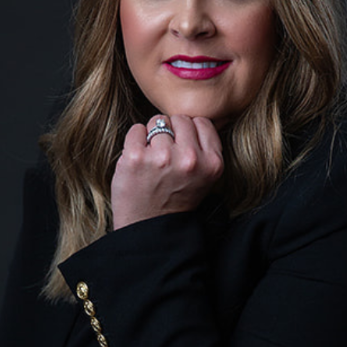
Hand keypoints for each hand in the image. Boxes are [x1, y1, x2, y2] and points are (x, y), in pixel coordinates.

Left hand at [111, 114, 223, 229]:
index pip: (202, 122)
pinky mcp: (136, 157)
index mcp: (211, 163)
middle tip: (166, 154)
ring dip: (152, 136)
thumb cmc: (175, 199)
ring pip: (157, 121)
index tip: (182, 147)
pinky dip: (135, 140)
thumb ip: (203, 149)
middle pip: (180, 119)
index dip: (190, 132)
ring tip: (152, 159)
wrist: (149, 228)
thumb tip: (190, 118)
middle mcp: (190, 158)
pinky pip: (136, 129)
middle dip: (171, 131)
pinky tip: (138, 159)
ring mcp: (162, 157)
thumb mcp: (204, 177)